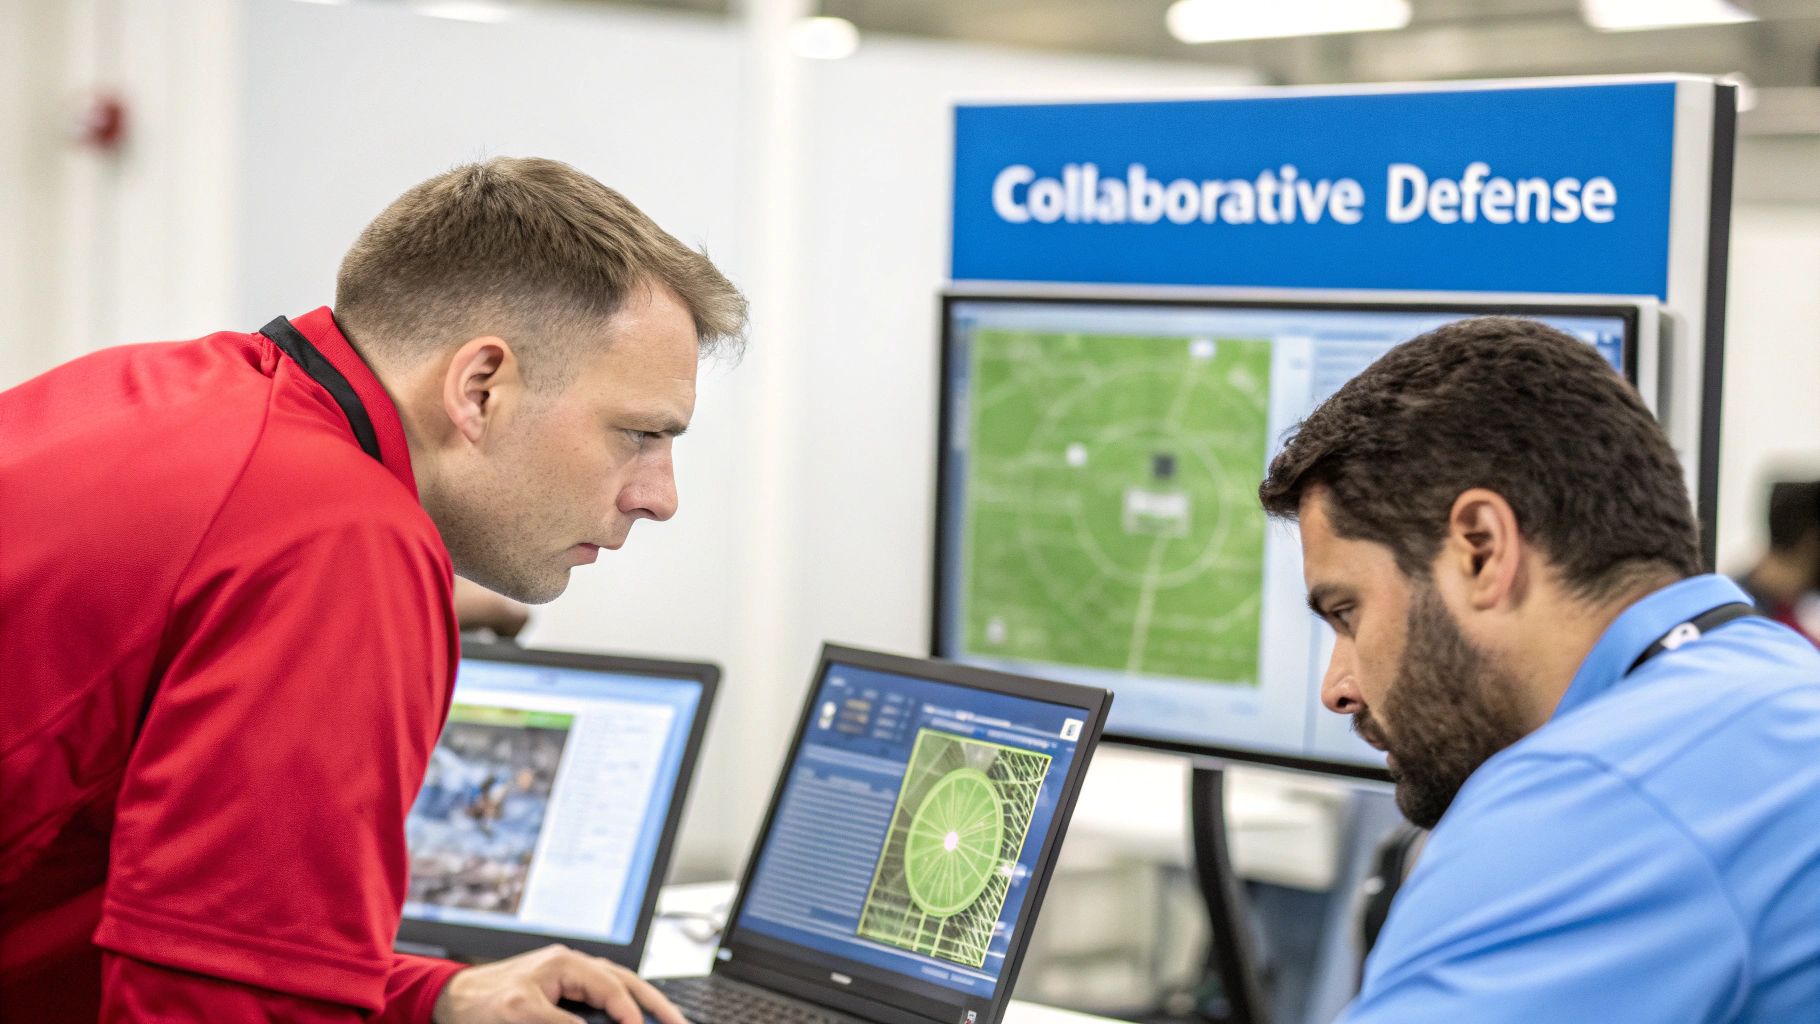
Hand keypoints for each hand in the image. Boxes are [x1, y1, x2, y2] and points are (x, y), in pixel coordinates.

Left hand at [432, 944, 686, 1023]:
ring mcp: (571, 976)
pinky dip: (624, 1006)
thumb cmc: (482, 1002)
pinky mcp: (565, 989)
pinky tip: (634, 1017)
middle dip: (656, 1004)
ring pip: (620, 986)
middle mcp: (574, 965)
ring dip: (646, 1004)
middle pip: (626, 982)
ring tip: (669, 1020)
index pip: (611, 987)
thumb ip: (562, 1023)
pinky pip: (605, 994)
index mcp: (566, 963)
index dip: (630, 1013)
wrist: (454, 999)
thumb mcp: (523, 1014)